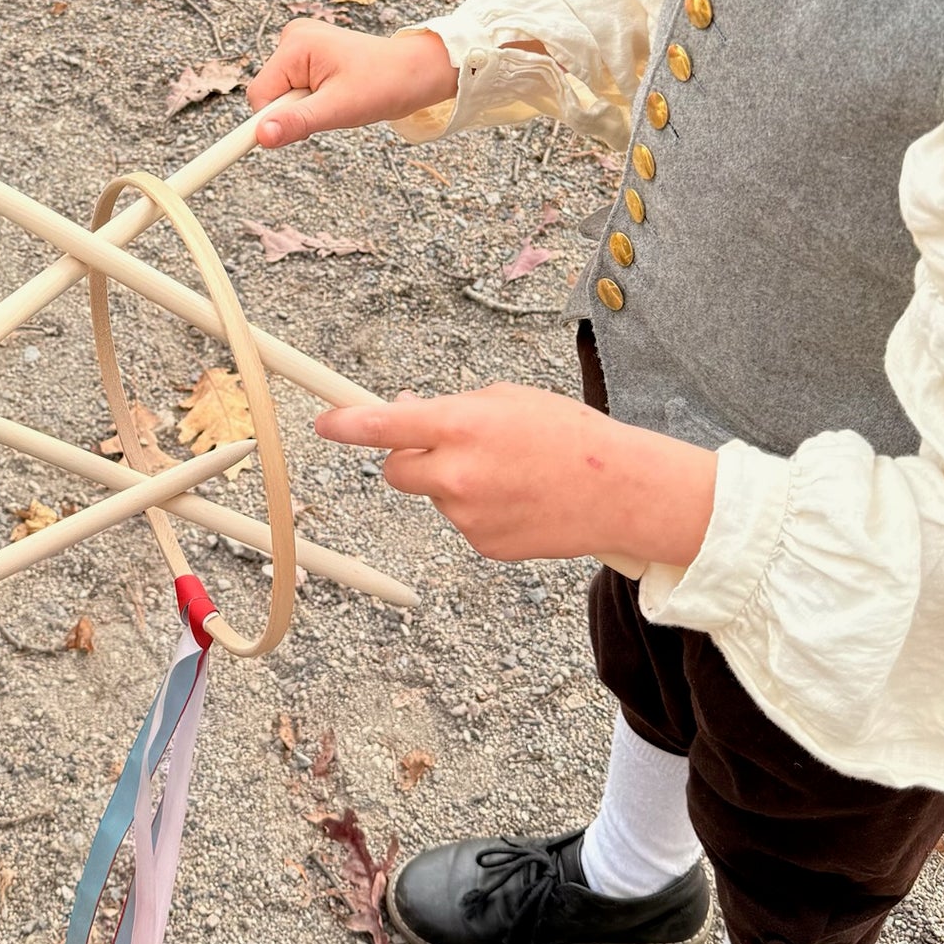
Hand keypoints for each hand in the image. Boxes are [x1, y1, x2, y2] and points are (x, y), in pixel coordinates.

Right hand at [247, 17, 458, 148]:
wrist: (418, 71)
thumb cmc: (386, 83)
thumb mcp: (339, 109)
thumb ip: (297, 123)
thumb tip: (261, 136)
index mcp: (296, 43)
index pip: (260, 95)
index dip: (270, 121)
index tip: (260, 145)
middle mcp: (294, 37)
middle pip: (269, 94)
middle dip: (295, 112)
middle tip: (331, 109)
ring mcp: (301, 44)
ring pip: (282, 94)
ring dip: (306, 107)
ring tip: (340, 99)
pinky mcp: (309, 55)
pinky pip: (295, 89)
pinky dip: (312, 100)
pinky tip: (336, 93)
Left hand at [314, 384, 715, 566]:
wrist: (620, 491)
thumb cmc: (568, 435)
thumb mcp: (506, 398)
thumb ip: (450, 408)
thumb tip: (406, 413)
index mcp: (460, 426)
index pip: (384, 426)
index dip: (346, 424)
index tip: (323, 423)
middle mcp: (456, 474)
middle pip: (397, 471)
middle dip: (409, 458)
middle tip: (448, 445)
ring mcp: (467, 515)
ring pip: (434, 496)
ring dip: (453, 483)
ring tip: (507, 472)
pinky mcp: (483, 545)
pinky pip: (462, 521)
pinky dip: (478, 510)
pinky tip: (517, 499)